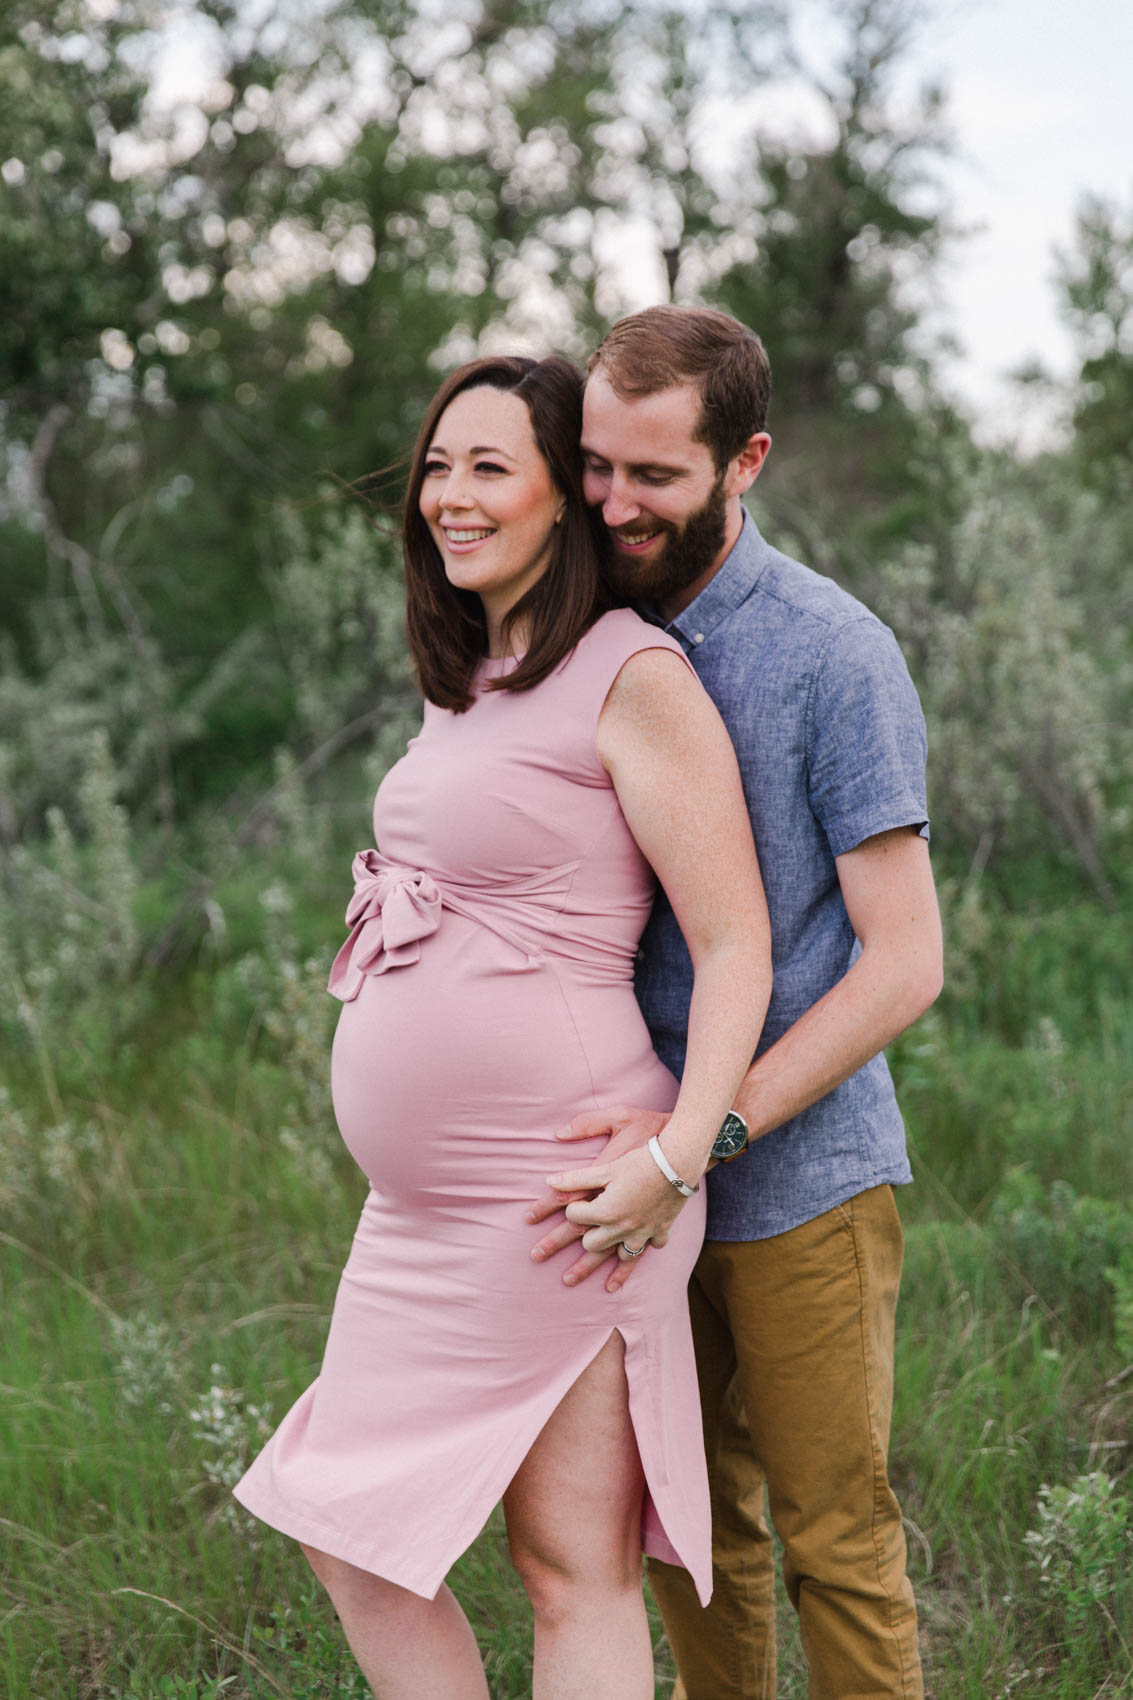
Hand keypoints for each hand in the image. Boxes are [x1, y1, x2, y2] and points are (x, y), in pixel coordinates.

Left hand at [556, 1144, 688, 1291]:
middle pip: (591, 1245)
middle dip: (583, 1237)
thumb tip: (549, 1182)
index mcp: (604, 1212)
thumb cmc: (639, 1162)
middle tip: (579, 1235)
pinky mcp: (660, 1231)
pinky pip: (650, 1248)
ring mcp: (642, 1233)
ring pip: (621, 1255)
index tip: (574, 1202)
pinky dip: (645, 1245)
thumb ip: (576, 1179)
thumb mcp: (605, 1168)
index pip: (574, 1218)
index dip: (571, 1209)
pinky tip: (640, 1246)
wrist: (677, 1163)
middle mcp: (621, 1228)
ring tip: (599, 1258)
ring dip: (611, 1252)